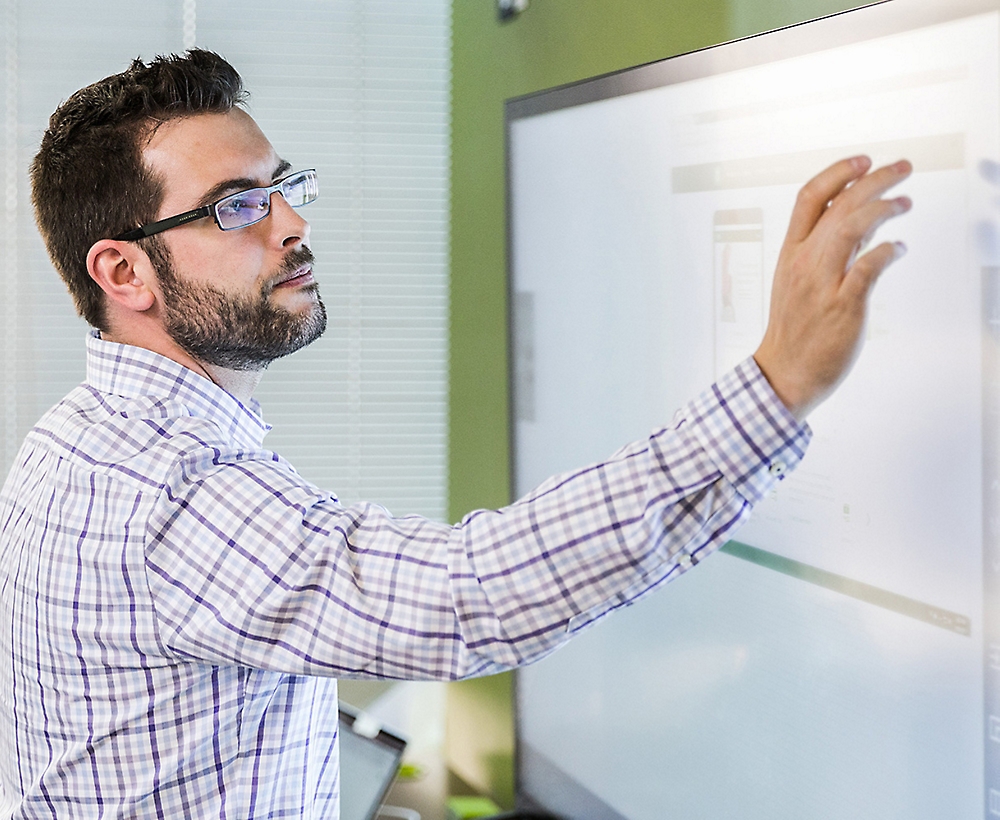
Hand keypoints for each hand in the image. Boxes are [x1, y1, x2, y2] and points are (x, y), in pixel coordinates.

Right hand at [753, 156, 911, 419]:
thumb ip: (827, 249)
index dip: (838, 172)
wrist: (785, 371)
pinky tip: (899, 248)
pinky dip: (888, 251)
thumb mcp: (797, 281)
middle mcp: (804, 263)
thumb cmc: (794, 329)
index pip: (809, 198)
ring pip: (852, 227)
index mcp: (790, 253)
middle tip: (902, 167)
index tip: (864, 160)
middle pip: (839, 205)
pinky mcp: (843, 306)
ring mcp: (823, 283)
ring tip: (905, 202)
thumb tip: (862, 221)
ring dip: (884, 208)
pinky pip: (869, 268)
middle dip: (874, 179)